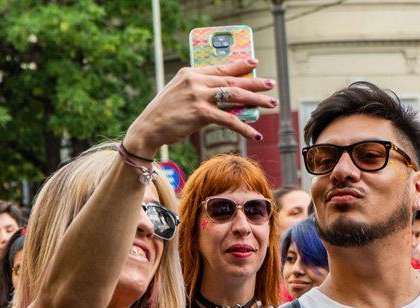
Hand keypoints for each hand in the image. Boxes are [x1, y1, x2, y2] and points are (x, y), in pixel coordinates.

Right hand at [125, 59, 277, 157]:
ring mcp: (198, 95)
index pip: (220, 67)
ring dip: (256, 100)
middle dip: (255, 83)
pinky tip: (255, 134)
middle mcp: (195, 80)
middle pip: (231, 80)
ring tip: (271, 104)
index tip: (254, 62)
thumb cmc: (165, 114)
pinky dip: (244, 127)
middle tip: (271, 84)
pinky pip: (228, 119)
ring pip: (234, 95)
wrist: (148, 128)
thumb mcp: (181, 94)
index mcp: (190, 72)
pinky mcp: (200, 113)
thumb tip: (227, 99)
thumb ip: (201, 92)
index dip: (239, 65)